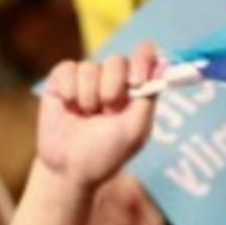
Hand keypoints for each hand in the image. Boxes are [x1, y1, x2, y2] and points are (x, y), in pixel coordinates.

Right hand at [35, 44, 158, 188]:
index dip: (143, 59)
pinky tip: (69, 108)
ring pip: (90, 67)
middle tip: (107, 111)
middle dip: (112, 87)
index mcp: (135, 90)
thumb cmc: (105, 153)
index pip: (145, 56)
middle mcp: (112, 80)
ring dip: (88, 96)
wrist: (68, 168)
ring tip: (85, 116)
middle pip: (117, 60)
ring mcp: (86, 79)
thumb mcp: (135, 130)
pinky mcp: (62, 81)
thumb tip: (163, 65)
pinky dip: (69, 90)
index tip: (137, 80)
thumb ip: (149, 97)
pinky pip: (67, 68)